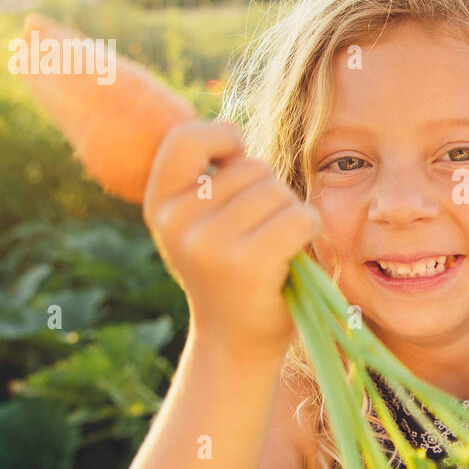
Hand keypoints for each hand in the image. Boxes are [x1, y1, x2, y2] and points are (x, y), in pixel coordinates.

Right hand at [142, 119, 321, 358]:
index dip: (221, 137)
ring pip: (278, 191)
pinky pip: (299, 217)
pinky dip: (309, 230)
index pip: (185, 139)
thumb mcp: (197, 223)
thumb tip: (231, 126)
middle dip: (270, 190)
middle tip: (259, 232)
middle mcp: (176, 222)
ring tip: (273, 246)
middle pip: (251, 167)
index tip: (235, 159)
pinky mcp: (247, 263)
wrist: (235, 342)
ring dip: (290, 212)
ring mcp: (209, 243)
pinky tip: (292, 255)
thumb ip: (206, 177)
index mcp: (158, 204)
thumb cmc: (227, 272)